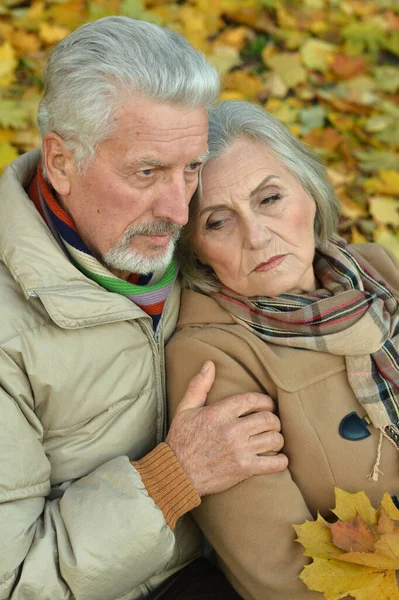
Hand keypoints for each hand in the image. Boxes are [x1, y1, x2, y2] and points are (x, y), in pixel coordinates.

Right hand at [166, 361, 287, 496]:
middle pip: (268, 419)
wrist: (177, 473)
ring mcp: (239, 450)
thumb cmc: (181, 439)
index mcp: (219, 412)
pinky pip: (274, 463)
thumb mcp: (185, 409)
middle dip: (273, 420)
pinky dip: (280, 461)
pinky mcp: (244, 469)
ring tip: (273, 439)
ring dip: (277, 438)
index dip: (266, 401)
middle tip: (271, 423)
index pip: (253, 400)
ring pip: (274, 439)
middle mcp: (232, 429)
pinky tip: (278, 458)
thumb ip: (199, 385)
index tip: (267, 405)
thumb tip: (210, 364)